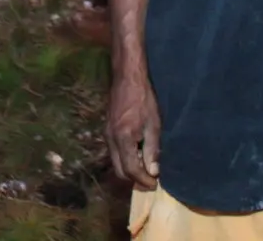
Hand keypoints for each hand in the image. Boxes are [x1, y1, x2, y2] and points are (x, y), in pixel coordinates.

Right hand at [106, 68, 160, 190]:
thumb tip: (153, 171)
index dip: (143, 180)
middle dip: (135, 179)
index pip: (131, 170)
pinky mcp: (107, 131)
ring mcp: (107, 135)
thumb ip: (152, 149)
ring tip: (147, 166)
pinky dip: (126, 159)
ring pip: (116, 163)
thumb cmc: (144, 99)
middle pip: (120, 171)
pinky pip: (115, 153)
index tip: (155, 184)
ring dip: (130, 170)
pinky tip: (138, 153)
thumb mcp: (153, 124)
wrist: (127, 78)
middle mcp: (111, 140)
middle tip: (151, 179)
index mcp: (123, 138)